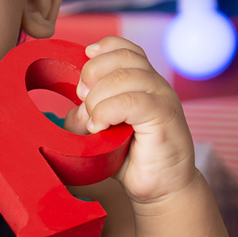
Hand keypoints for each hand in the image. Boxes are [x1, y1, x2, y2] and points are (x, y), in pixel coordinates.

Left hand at [62, 36, 195, 204]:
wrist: (164, 188)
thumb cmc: (133, 159)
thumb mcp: (102, 133)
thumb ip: (86, 116)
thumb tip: (73, 110)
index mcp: (142, 81)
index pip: (125, 48)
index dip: (102, 50)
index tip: (83, 75)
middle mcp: (155, 84)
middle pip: (122, 57)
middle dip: (92, 74)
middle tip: (82, 100)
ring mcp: (162, 97)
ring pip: (125, 76)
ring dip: (98, 98)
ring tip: (93, 122)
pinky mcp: (164, 115)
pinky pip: (132, 100)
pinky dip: (107, 111)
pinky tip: (100, 127)